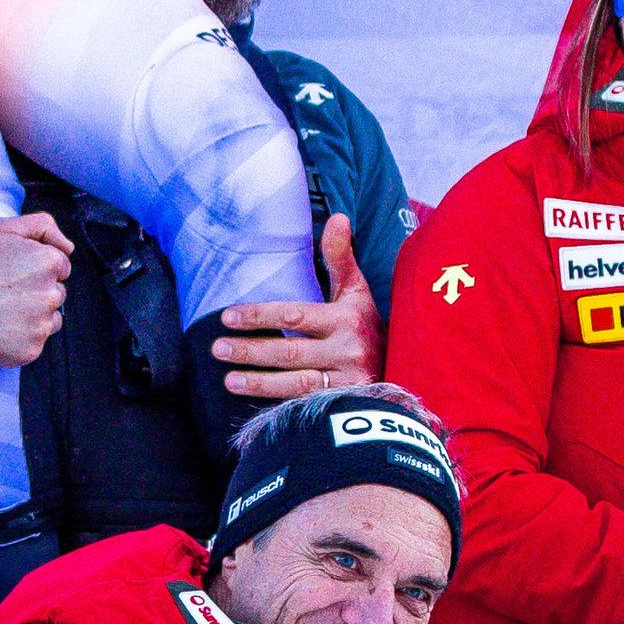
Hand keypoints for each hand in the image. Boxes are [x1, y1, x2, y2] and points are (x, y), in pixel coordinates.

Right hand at [0, 213, 71, 367]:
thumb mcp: (1, 229)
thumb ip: (42, 226)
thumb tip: (68, 247)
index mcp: (47, 262)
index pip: (61, 267)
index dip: (35, 267)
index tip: (11, 272)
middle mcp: (50, 294)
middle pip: (57, 293)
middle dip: (35, 291)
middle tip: (1, 291)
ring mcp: (40, 325)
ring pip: (49, 319)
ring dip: (32, 315)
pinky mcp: (30, 351)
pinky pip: (35, 342)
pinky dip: (20, 337)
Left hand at [211, 215, 379, 399]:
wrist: (406, 368)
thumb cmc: (367, 323)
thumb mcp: (357, 290)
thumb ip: (340, 256)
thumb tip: (338, 217)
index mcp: (345, 319)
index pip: (294, 315)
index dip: (260, 316)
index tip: (228, 316)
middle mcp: (346, 351)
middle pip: (290, 351)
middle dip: (251, 350)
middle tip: (218, 348)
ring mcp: (347, 382)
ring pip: (296, 383)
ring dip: (259, 381)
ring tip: (228, 379)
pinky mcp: (346, 405)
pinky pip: (306, 404)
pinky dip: (279, 403)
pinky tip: (254, 400)